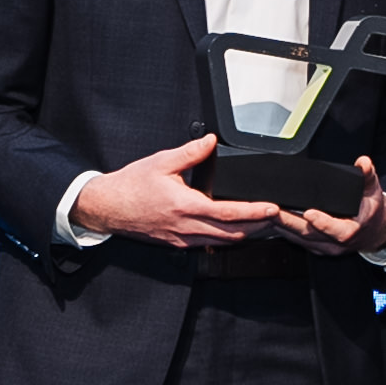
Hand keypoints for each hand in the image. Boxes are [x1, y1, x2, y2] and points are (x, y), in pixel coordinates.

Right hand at [74, 136, 282, 248]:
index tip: (272, 208)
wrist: (108, 208)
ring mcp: (182, 239)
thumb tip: (210, 141)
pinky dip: (226, 238)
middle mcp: (186, 227)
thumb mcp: (161, 162)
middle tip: (277, 218)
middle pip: (233, 234)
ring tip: (263, 224)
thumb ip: (190, 152)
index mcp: (185, 206)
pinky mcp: (177, 243)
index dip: (254, 212)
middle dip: (258, 227)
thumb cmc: (131, 186)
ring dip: (245, 234)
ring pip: (223, 242)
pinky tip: (235, 230)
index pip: (229, 213)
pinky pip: (209, 243)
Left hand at [273, 156, 385, 257]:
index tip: (309, 212)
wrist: (373, 232)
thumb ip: (368, 176)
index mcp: (351, 231)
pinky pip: (295, 240)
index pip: (337, 230)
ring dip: (281, 226)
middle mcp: (335, 243)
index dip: (323, 223)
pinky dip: (282, 229)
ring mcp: (323, 247)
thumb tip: (364, 163)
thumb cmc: (371, 211)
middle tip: (272, 210)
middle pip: (309, 234)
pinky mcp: (314, 247)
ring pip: (298, 238)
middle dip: (288, 222)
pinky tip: (270, 219)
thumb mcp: (373, 191)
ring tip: (266, 212)